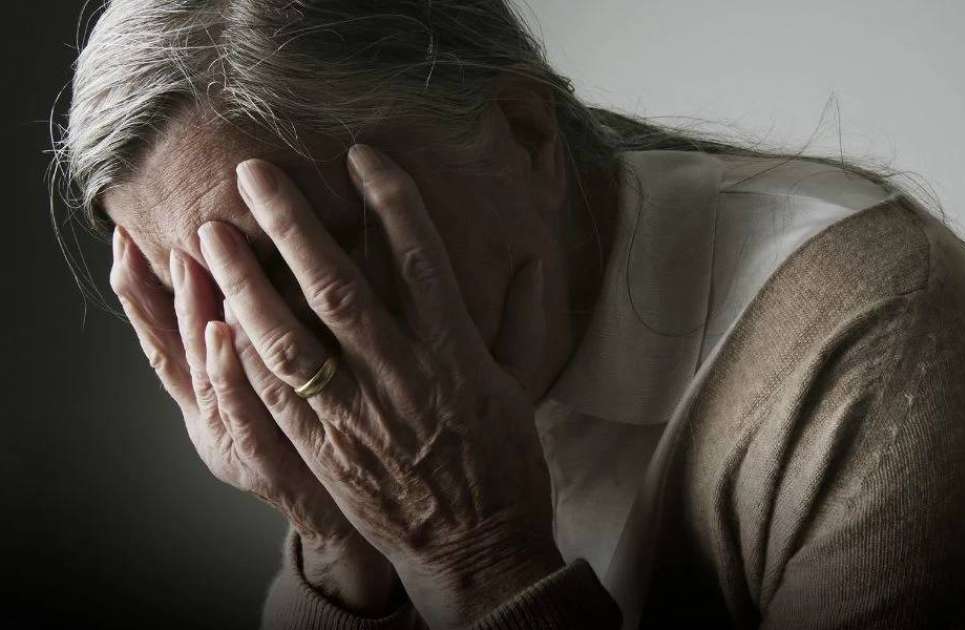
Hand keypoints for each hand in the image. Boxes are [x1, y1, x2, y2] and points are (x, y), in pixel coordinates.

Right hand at [109, 226, 396, 614]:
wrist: (351, 525)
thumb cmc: (325, 447)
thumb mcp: (289, 386)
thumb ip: (278, 334)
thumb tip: (278, 266)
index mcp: (215, 396)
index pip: (168, 335)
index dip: (141, 291)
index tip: (124, 237)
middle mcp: (216, 417)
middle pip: (173, 350)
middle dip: (151, 294)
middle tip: (136, 239)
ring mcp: (239, 441)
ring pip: (205, 373)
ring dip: (194, 315)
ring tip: (187, 261)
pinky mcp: (273, 465)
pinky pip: (244, 414)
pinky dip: (229, 374)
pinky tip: (224, 331)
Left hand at [195, 144, 561, 626]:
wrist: (476, 548)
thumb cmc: (502, 464)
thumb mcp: (521, 384)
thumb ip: (521, 318)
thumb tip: (535, 259)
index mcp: (455, 353)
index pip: (418, 259)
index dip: (389, 200)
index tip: (360, 155)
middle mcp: (400, 375)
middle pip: (337, 287)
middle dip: (292, 225)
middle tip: (252, 174)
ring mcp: (356, 415)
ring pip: (288, 339)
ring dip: (243, 283)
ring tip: (210, 237)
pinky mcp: (323, 449)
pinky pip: (272, 396)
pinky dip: (239, 355)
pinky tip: (209, 314)